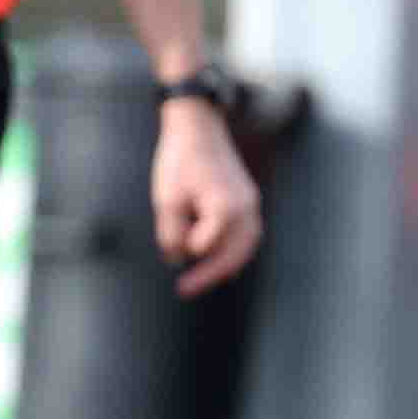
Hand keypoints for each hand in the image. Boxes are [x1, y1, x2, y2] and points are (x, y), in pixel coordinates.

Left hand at [154, 100, 261, 297]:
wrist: (197, 127)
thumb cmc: (179, 161)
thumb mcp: (166, 199)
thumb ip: (171, 233)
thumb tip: (177, 260)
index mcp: (225, 207)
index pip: (205, 246)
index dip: (184, 247)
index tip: (170, 245)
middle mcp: (246, 208)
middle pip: (234, 254)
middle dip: (210, 275)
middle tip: (185, 291)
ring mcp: (251, 203)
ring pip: (246, 247)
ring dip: (225, 266)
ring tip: (203, 281)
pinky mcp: (248, 199)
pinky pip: (247, 234)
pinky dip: (234, 251)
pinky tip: (219, 263)